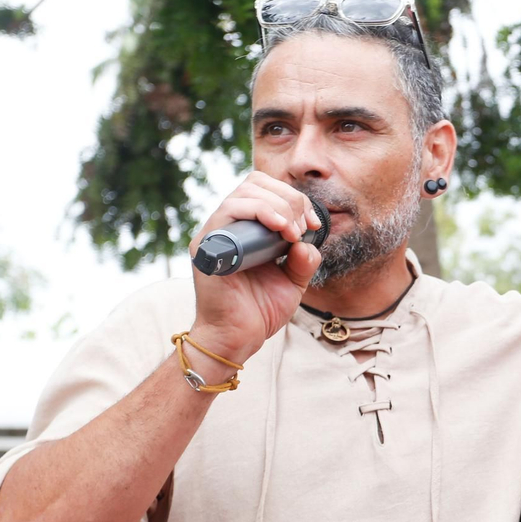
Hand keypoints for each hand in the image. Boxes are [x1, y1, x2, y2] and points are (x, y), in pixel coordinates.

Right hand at [187, 171, 323, 363]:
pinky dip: (260, 212)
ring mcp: (216, 233)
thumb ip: (303, 260)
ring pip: (245, 193)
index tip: (312, 224)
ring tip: (292, 232)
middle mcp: (229, 226)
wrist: (239, 338)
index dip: (293, 198)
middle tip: (302, 228)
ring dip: (278, 206)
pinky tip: (281, 230)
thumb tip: (307, 240)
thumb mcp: (293, 282)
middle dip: (289, 199)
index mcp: (247, 230)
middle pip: (256, 184)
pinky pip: (230, 210)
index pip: (266, 191)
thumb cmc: (260, 311)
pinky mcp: (208, 244)